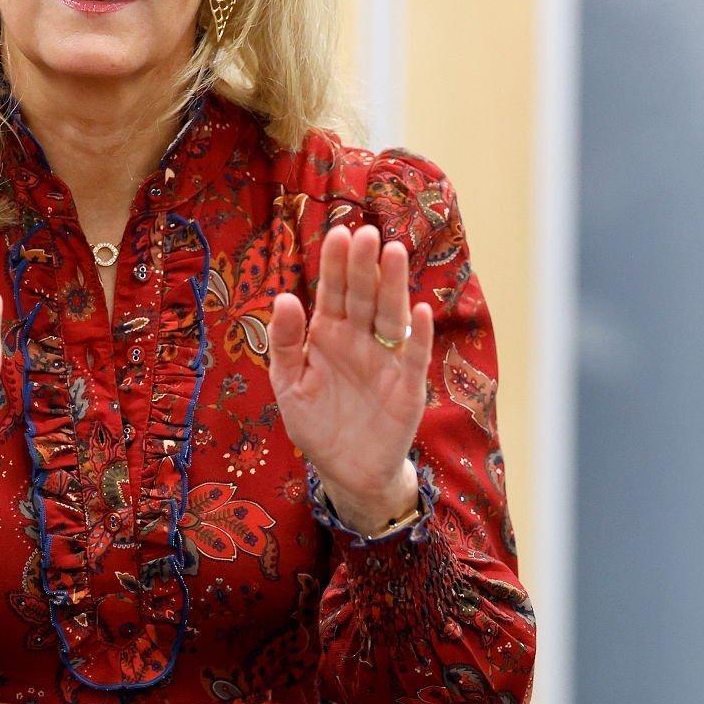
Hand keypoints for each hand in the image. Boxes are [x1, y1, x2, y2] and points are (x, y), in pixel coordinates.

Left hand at [267, 221, 433, 530]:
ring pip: (390, 316)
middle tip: (366, 234)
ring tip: (394, 253)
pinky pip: (413, 357)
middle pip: (363, 296)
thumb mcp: (289, 384)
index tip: (337, 233)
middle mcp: (359, 339)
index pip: (332, 292)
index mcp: (328, 334)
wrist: (346, 470)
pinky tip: (419, 313)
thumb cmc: (316, 423)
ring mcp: (385, 359)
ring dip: (393, 286)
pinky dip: (418, 336)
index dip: (335, 265)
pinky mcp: (407, 386)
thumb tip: (284, 298)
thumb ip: (285, 343)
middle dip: (364, 266)